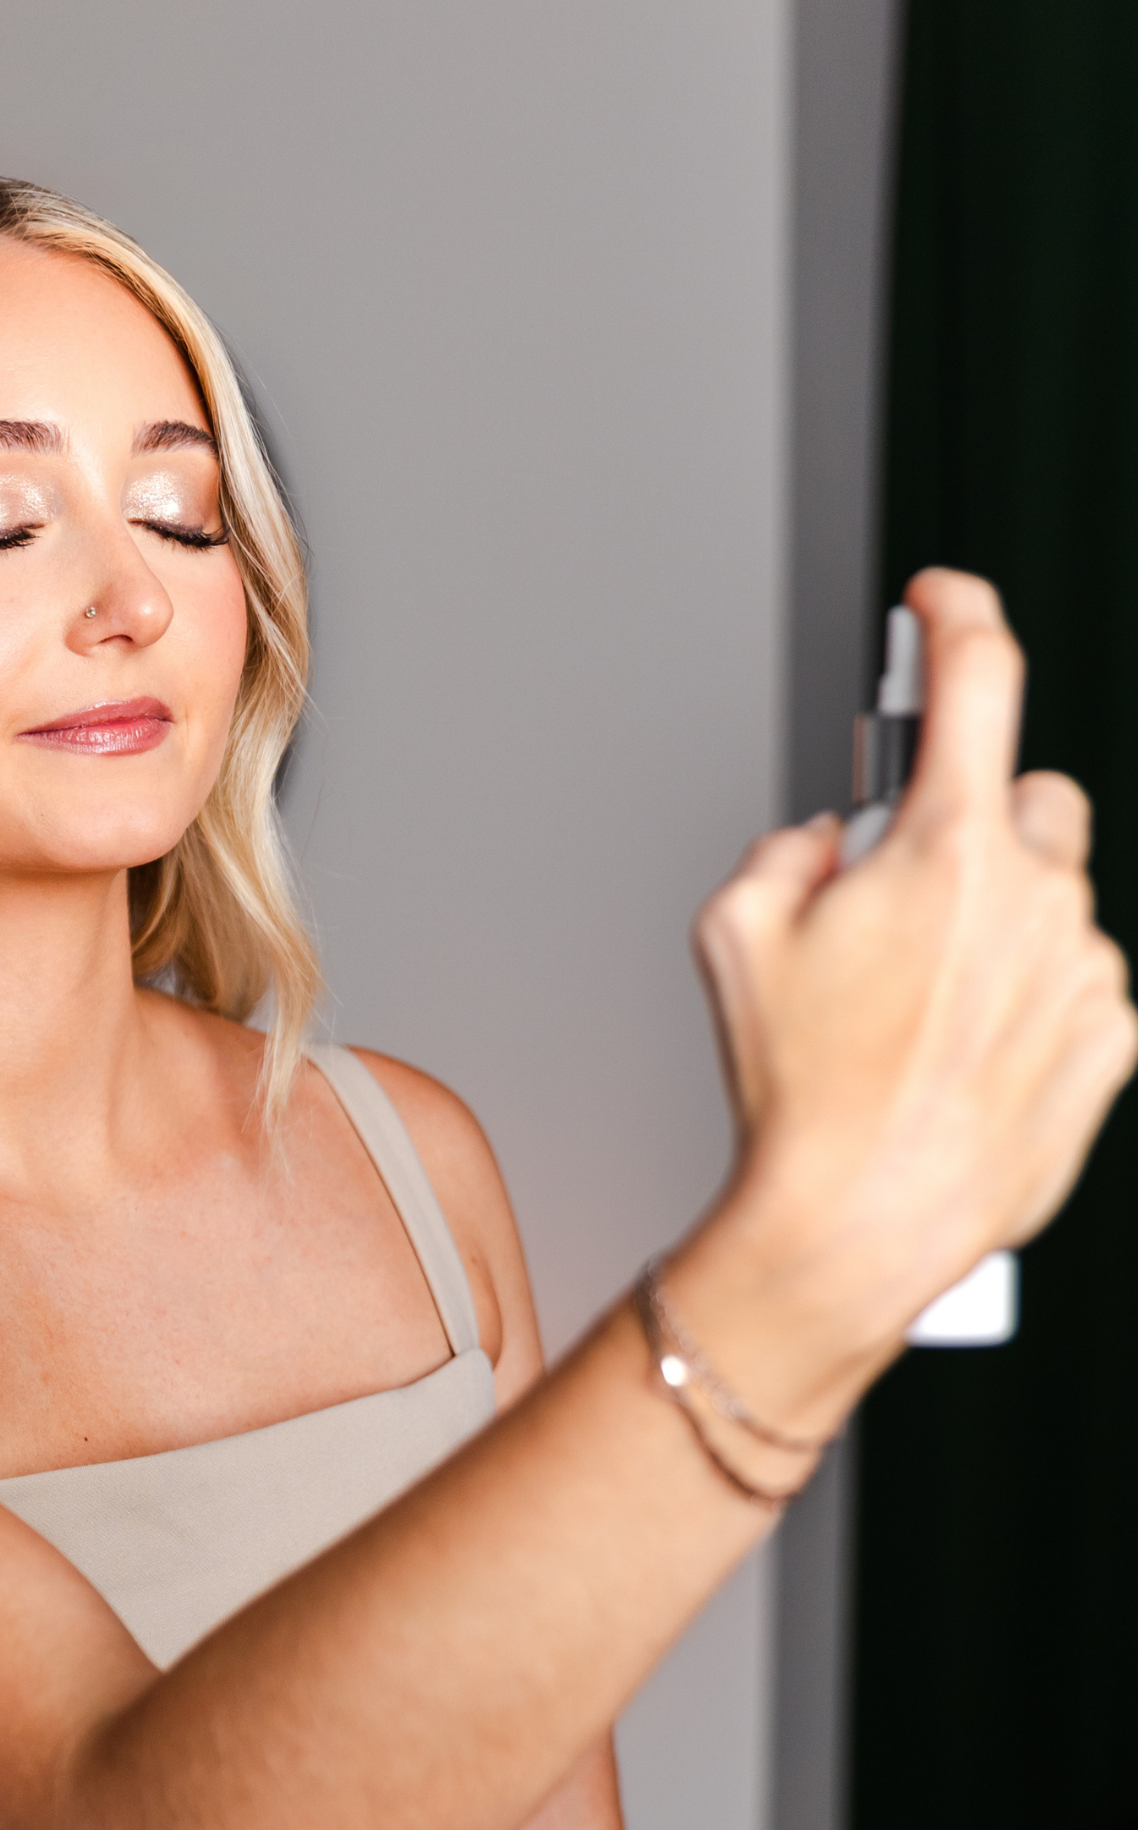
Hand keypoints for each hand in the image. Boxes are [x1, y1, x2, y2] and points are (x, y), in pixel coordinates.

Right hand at [692, 569, 1135, 1345]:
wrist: (855, 1226)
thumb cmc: (797, 1094)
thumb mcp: (729, 936)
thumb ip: (782, 849)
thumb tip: (829, 843)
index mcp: (944, 850)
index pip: (978, 675)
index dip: (957, 614)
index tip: (943, 603)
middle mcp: (1034, 895)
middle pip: (1028, 799)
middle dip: (973, 828)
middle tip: (906, 901)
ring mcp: (1084, 969)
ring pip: (1054, 901)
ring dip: (998, 928)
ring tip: (922, 1016)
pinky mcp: (1111, 1040)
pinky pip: (1078, 985)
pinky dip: (1028, 1002)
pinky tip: (963, 1057)